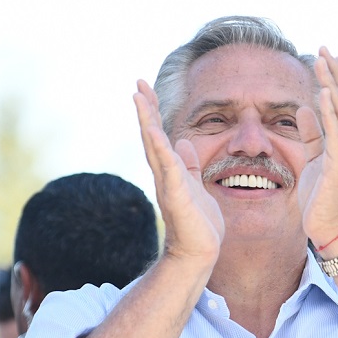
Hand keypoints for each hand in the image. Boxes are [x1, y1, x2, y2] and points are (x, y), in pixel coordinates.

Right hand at [133, 82, 223, 264]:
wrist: (199, 253)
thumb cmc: (199, 224)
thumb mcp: (197, 186)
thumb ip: (189, 165)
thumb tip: (185, 142)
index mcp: (171, 171)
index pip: (159, 136)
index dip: (153, 112)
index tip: (146, 89)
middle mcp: (164, 175)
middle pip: (151, 136)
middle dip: (146, 110)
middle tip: (137, 85)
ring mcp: (168, 184)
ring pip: (154, 147)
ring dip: (147, 121)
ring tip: (139, 98)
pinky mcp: (176, 196)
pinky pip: (168, 168)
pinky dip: (161, 149)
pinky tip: (155, 131)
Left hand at [298, 49, 337, 254]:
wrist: (331, 228)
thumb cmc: (321, 197)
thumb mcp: (313, 160)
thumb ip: (312, 135)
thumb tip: (303, 109)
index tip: (330, 57)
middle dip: (337, 72)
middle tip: (325, 49)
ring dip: (334, 83)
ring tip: (324, 61)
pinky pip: (337, 133)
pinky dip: (332, 111)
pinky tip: (324, 93)